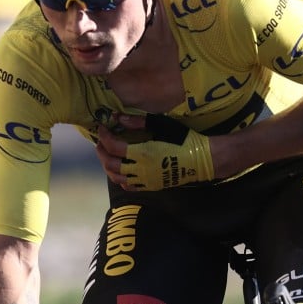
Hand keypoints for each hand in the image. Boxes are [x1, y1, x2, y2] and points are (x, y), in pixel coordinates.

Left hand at [96, 114, 213, 189]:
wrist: (202, 160)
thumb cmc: (182, 139)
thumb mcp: (161, 125)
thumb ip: (137, 122)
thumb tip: (118, 117)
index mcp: (141, 153)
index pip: (113, 146)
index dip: (104, 136)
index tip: (102, 128)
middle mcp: (140, 169)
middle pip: (110, 164)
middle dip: (101, 152)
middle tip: (100, 141)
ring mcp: (145, 180)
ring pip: (116, 177)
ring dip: (107, 166)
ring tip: (107, 154)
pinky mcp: (150, 186)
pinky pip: (129, 186)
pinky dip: (119, 178)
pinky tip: (120, 169)